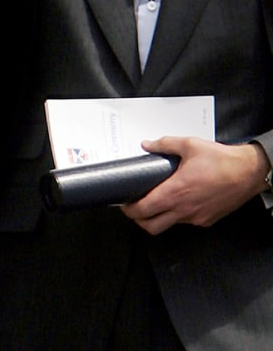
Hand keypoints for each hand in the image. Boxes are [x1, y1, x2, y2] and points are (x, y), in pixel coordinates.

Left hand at [120, 136, 269, 234]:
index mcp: (175, 192)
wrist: (248, 173)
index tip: (123, 204)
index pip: (144, 210)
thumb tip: (147, 144)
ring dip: (158, 218)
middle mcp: (184, 210)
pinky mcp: (206, 221)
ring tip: (155, 203)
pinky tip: (178, 201)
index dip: (130, 210)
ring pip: (169, 225)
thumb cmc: (221, 160)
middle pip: (151, 227)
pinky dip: (176, 216)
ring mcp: (195, 218)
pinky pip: (185, 222)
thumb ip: (164, 144)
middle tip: (134, 208)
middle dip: (138, 220)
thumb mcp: (189, 145)